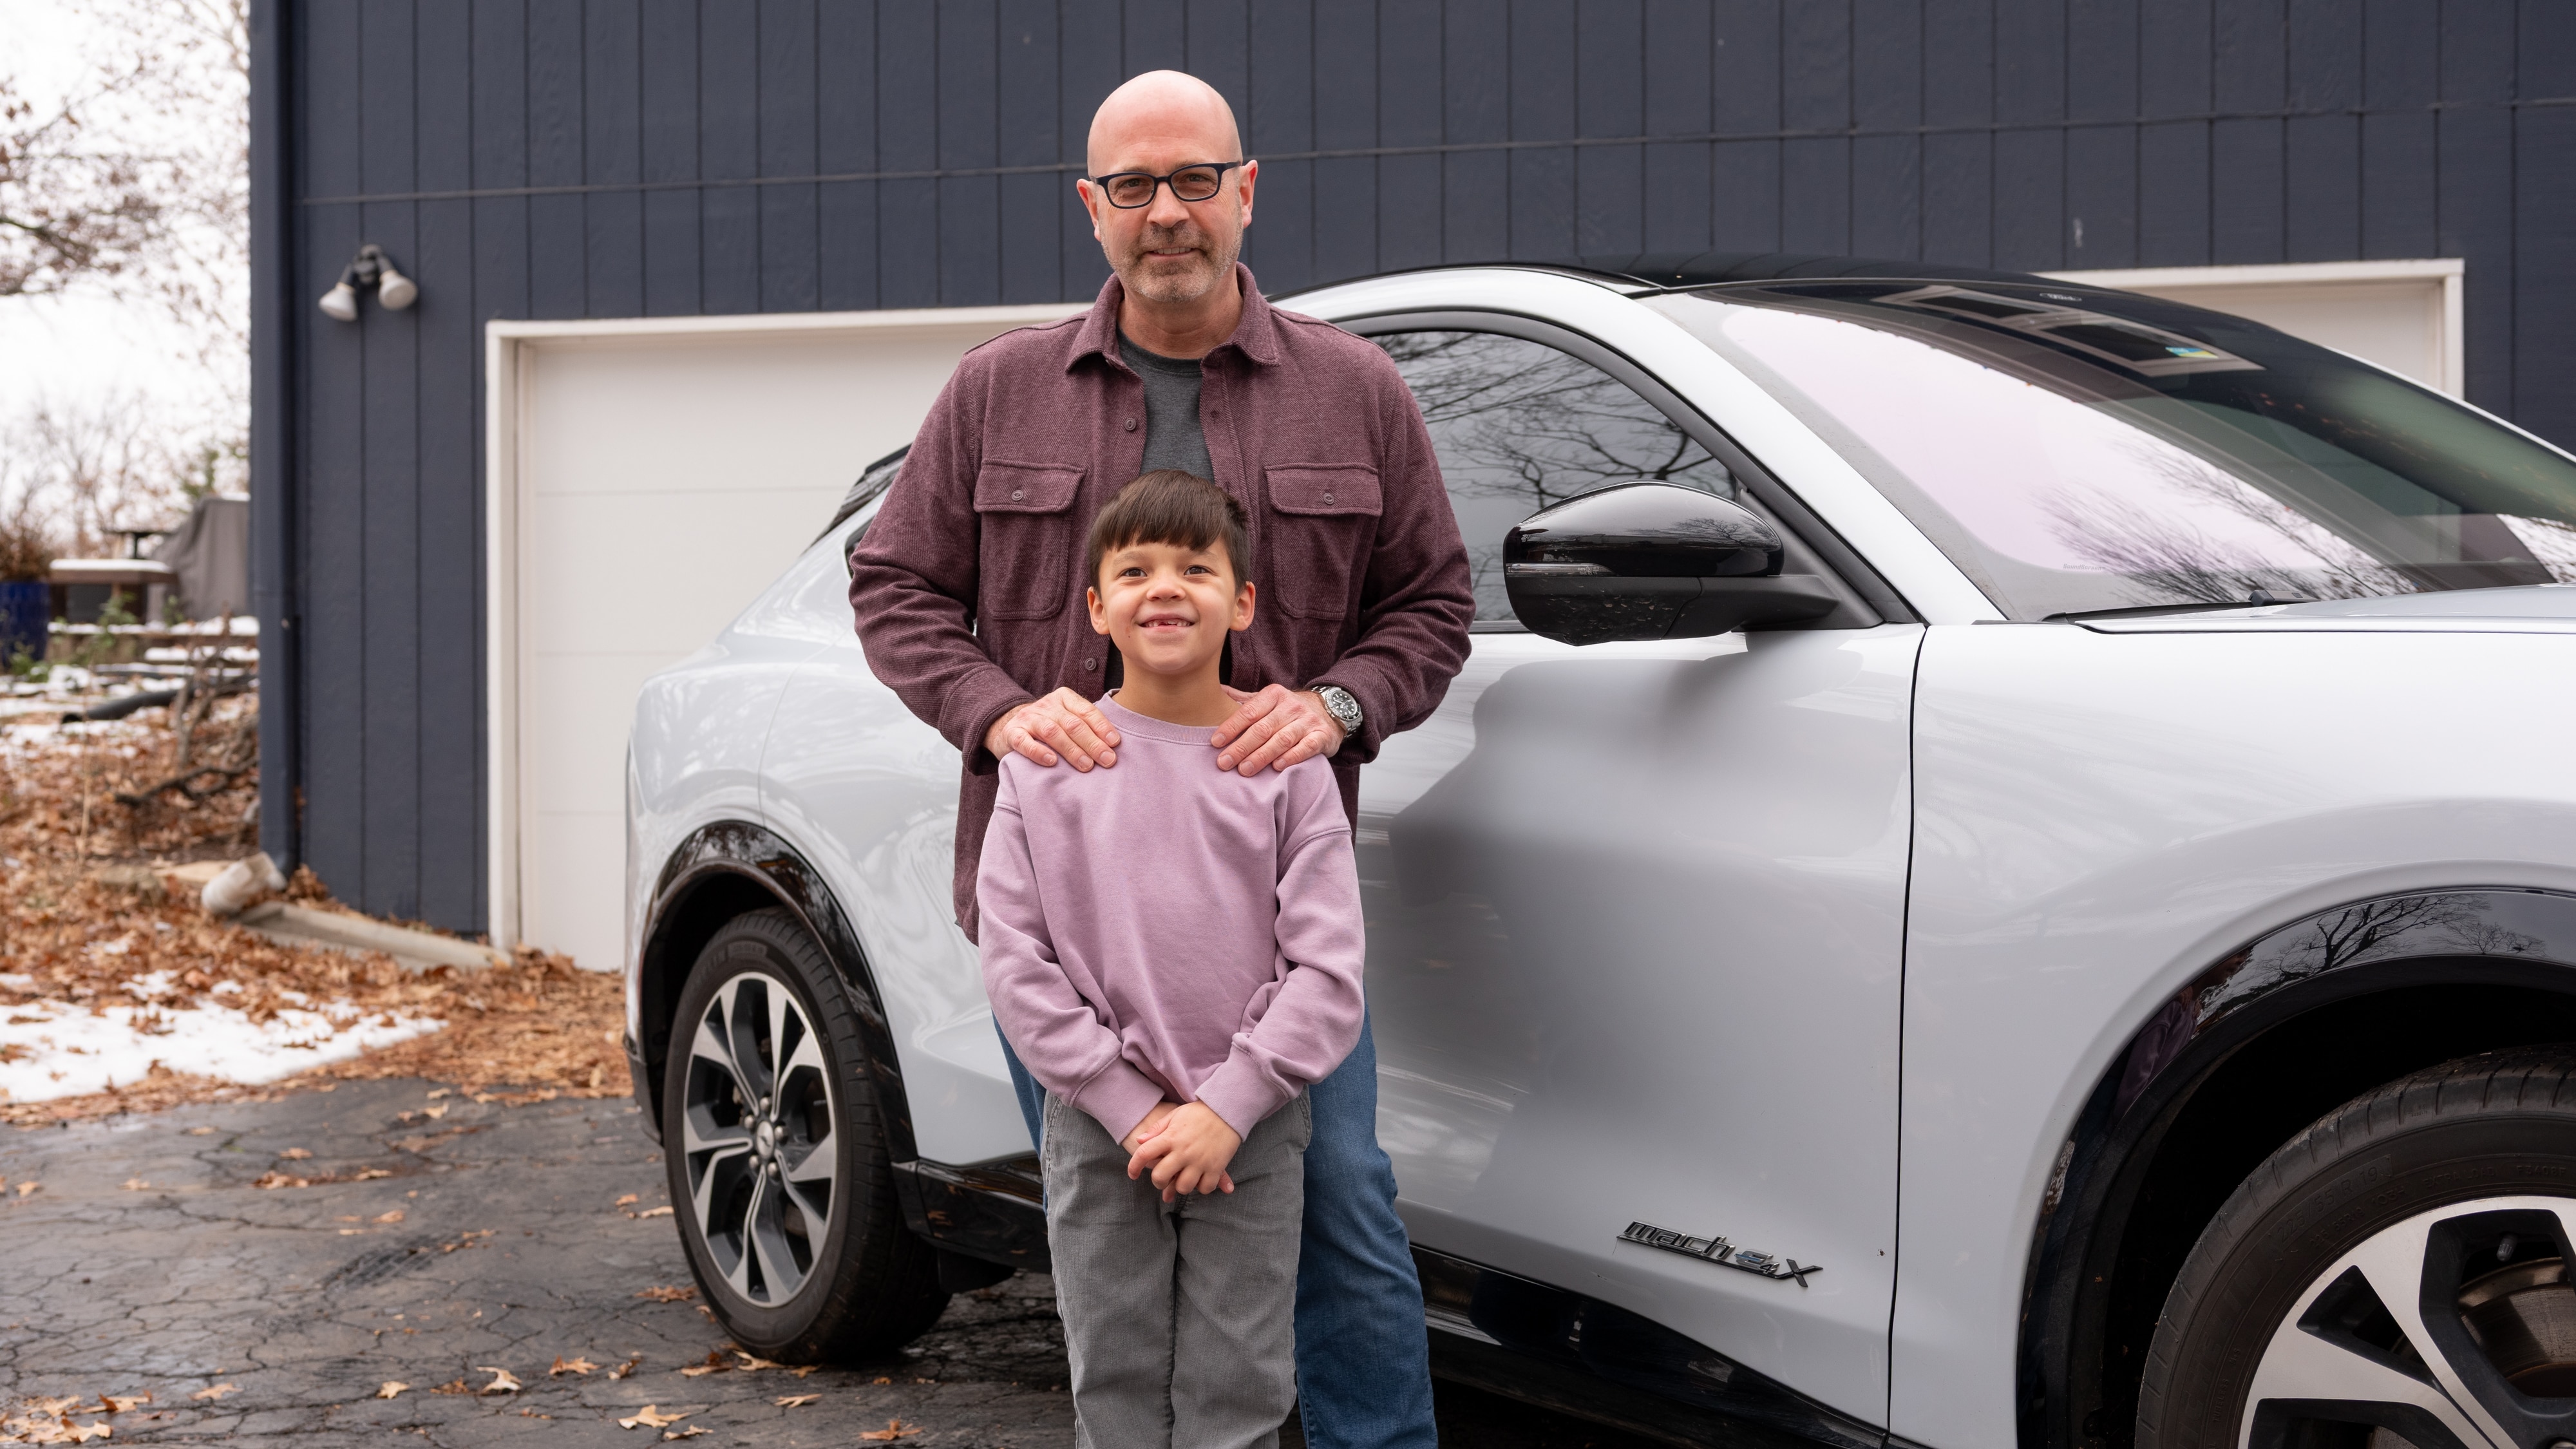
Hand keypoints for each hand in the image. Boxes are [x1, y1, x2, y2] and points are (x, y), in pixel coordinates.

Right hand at [985, 687, 1119, 770]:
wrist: (1009, 726)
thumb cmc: (1048, 726)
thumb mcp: (1066, 718)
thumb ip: (1085, 726)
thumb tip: (1113, 745)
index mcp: (1064, 698)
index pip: (1086, 711)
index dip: (1101, 727)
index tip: (1114, 743)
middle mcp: (1046, 705)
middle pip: (1072, 723)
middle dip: (1092, 743)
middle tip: (1107, 760)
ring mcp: (1028, 718)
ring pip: (1052, 732)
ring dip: (1071, 750)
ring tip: (1086, 766)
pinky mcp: (1013, 733)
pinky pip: (1025, 742)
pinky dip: (1039, 752)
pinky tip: (1052, 762)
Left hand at [1125, 1102, 1241, 1199]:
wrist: (1228, 1109)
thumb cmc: (1199, 1112)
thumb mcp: (1175, 1115)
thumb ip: (1157, 1129)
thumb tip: (1139, 1141)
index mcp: (1171, 1137)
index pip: (1144, 1154)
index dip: (1133, 1166)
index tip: (1132, 1174)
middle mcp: (1183, 1151)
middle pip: (1160, 1177)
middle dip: (1158, 1181)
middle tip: (1162, 1179)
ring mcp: (1200, 1161)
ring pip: (1183, 1187)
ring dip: (1180, 1186)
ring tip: (1183, 1179)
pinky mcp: (1216, 1167)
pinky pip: (1205, 1188)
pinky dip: (1202, 1187)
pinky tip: (1201, 1180)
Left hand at [1210, 684, 1342, 775]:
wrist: (1330, 710)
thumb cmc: (1289, 710)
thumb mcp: (1269, 700)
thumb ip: (1245, 700)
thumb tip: (1217, 691)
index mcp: (1274, 694)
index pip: (1249, 711)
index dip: (1231, 727)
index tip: (1215, 742)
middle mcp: (1291, 706)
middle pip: (1263, 728)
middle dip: (1241, 747)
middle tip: (1224, 763)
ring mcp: (1308, 721)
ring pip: (1282, 739)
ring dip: (1262, 756)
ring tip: (1245, 770)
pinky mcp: (1322, 735)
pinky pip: (1306, 747)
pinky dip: (1291, 758)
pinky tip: (1276, 767)